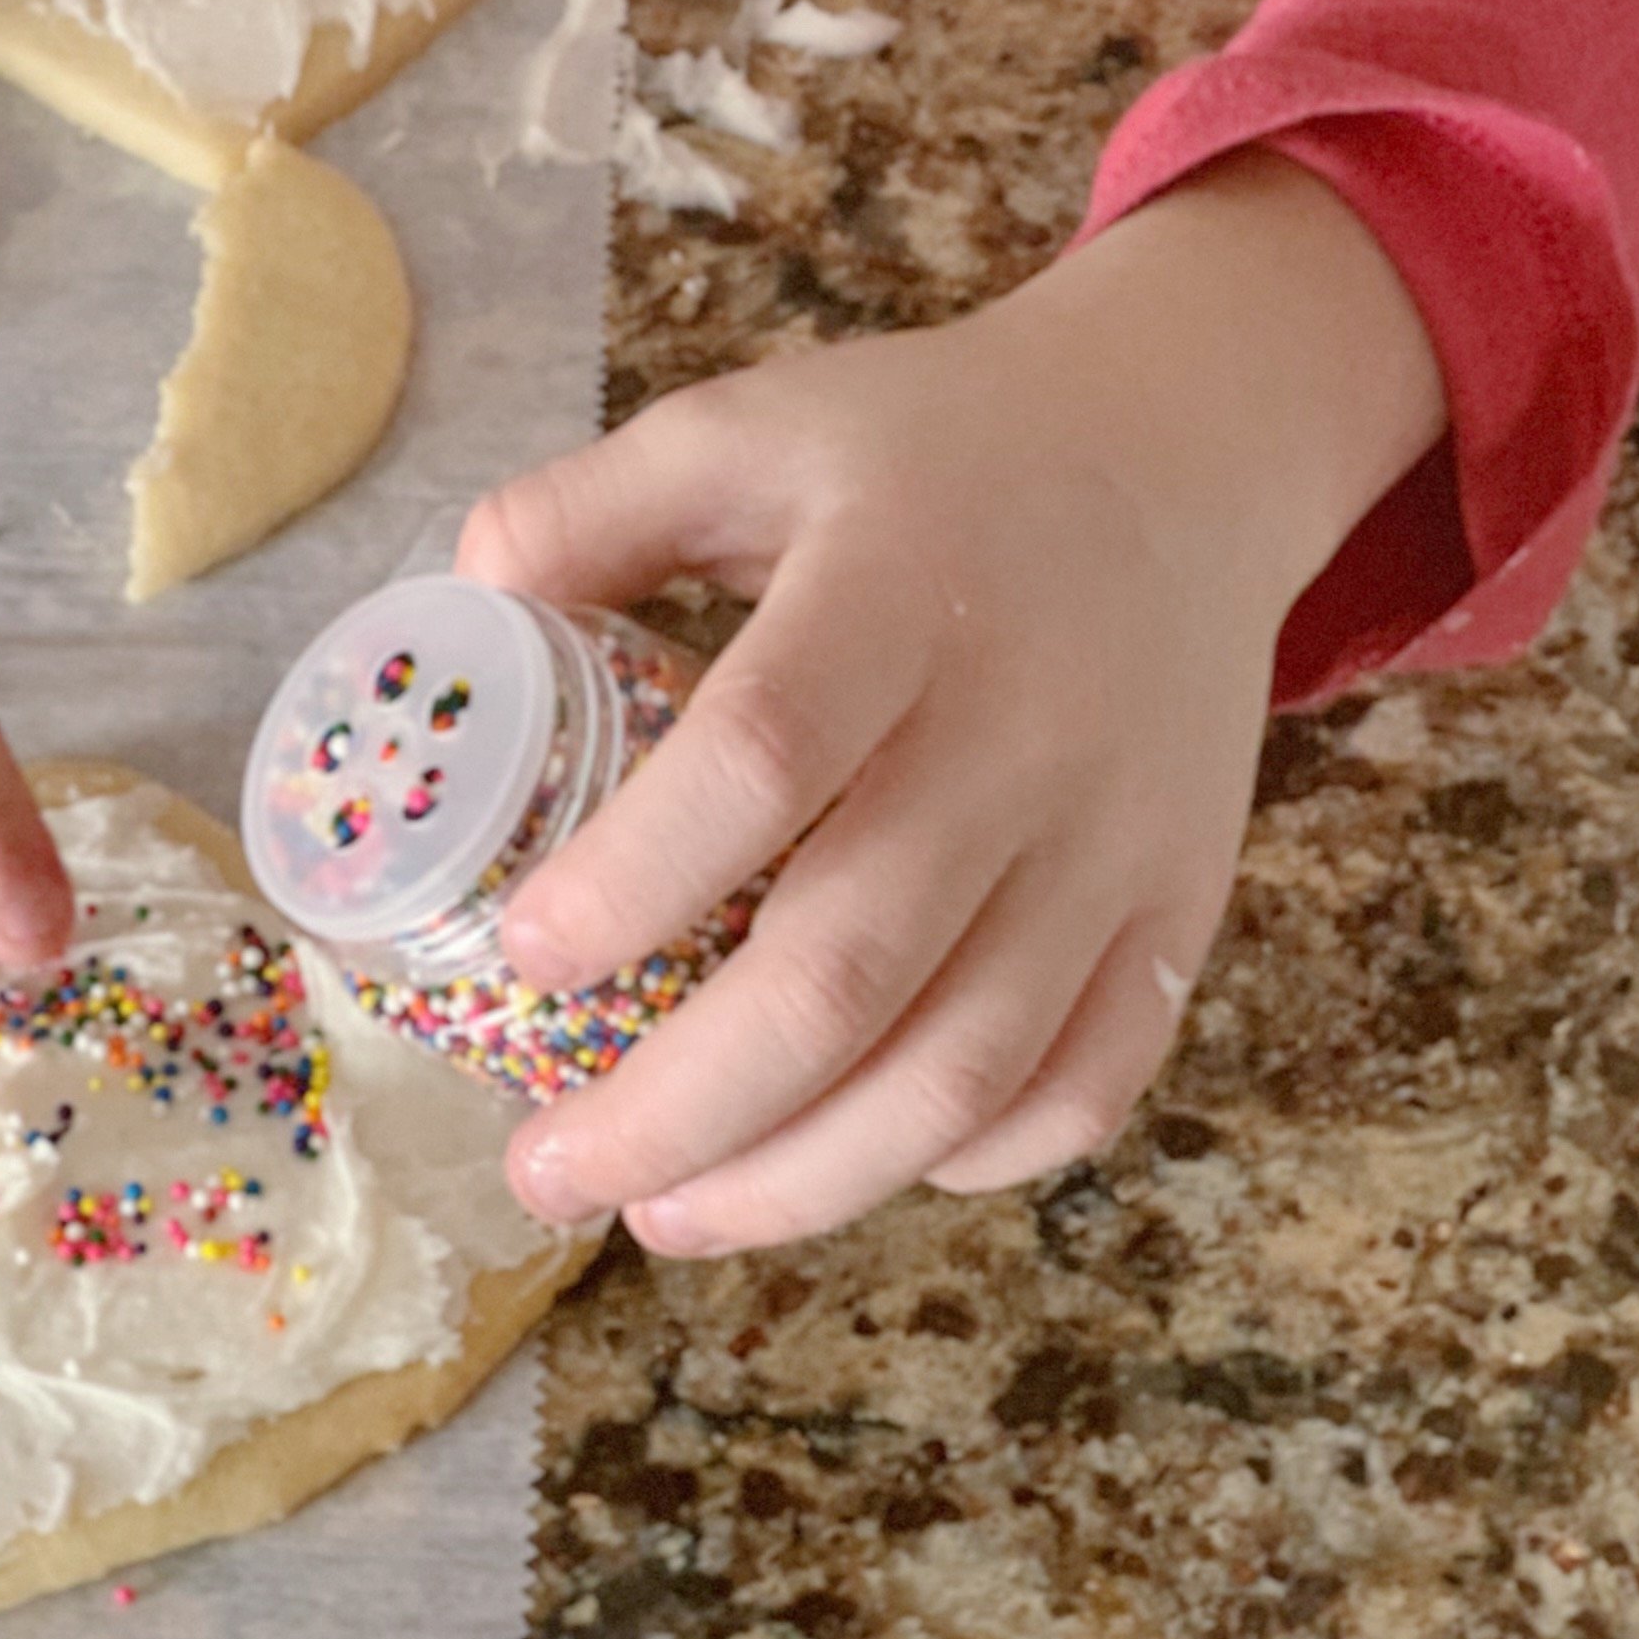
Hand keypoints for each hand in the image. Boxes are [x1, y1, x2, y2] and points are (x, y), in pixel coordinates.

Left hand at [456, 151, 1445, 1252]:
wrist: (1177, 446)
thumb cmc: (928, 451)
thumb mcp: (752, 424)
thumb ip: (595, 506)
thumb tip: (459, 606)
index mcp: (894, 587)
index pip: (762, 755)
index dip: (635, 877)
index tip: (521, 957)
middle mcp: (1018, 727)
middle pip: (850, 965)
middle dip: (680, 1107)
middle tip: (548, 1170)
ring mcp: (1112, 833)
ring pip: (963, 1064)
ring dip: (800, 1176)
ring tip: (661, 1214)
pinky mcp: (1179, 902)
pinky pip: (1086, 1081)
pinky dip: (968, 1156)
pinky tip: (846, 1162)